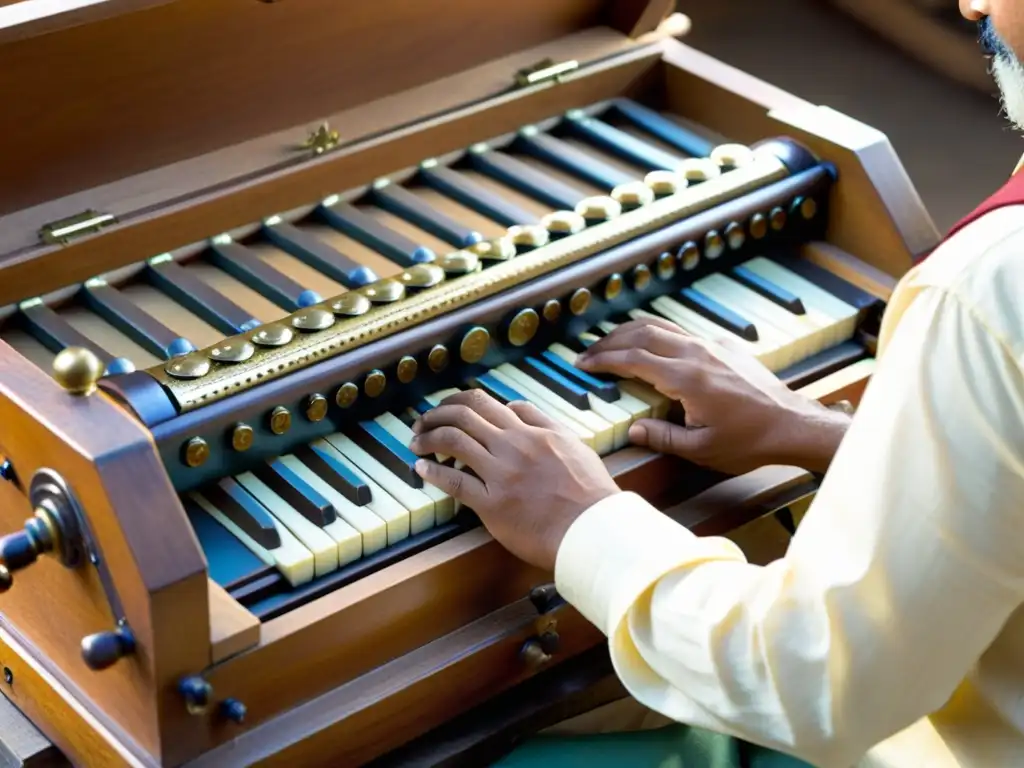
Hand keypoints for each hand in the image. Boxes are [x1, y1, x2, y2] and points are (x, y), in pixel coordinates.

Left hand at [409, 390, 619, 572]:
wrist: (593, 529)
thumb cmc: (588, 492)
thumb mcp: (572, 443)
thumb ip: (542, 422)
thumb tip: (514, 407)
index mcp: (531, 431)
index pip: (485, 403)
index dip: (458, 402)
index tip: (447, 409)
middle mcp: (513, 446)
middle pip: (463, 416)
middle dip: (437, 414)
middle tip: (423, 422)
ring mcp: (501, 474)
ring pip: (453, 441)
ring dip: (428, 438)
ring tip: (417, 441)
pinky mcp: (492, 504)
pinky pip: (454, 482)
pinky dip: (433, 471)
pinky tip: (422, 468)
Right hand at [577, 317, 850, 473]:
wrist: (792, 424)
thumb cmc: (749, 441)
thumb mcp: (701, 449)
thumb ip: (662, 437)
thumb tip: (633, 430)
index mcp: (685, 379)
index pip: (632, 359)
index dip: (603, 360)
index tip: (583, 364)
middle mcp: (696, 354)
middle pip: (641, 333)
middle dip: (609, 340)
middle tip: (589, 352)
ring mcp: (711, 346)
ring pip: (661, 325)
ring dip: (631, 331)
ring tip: (612, 343)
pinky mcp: (724, 346)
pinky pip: (682, 331)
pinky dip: (658, 333)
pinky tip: (651, 346)